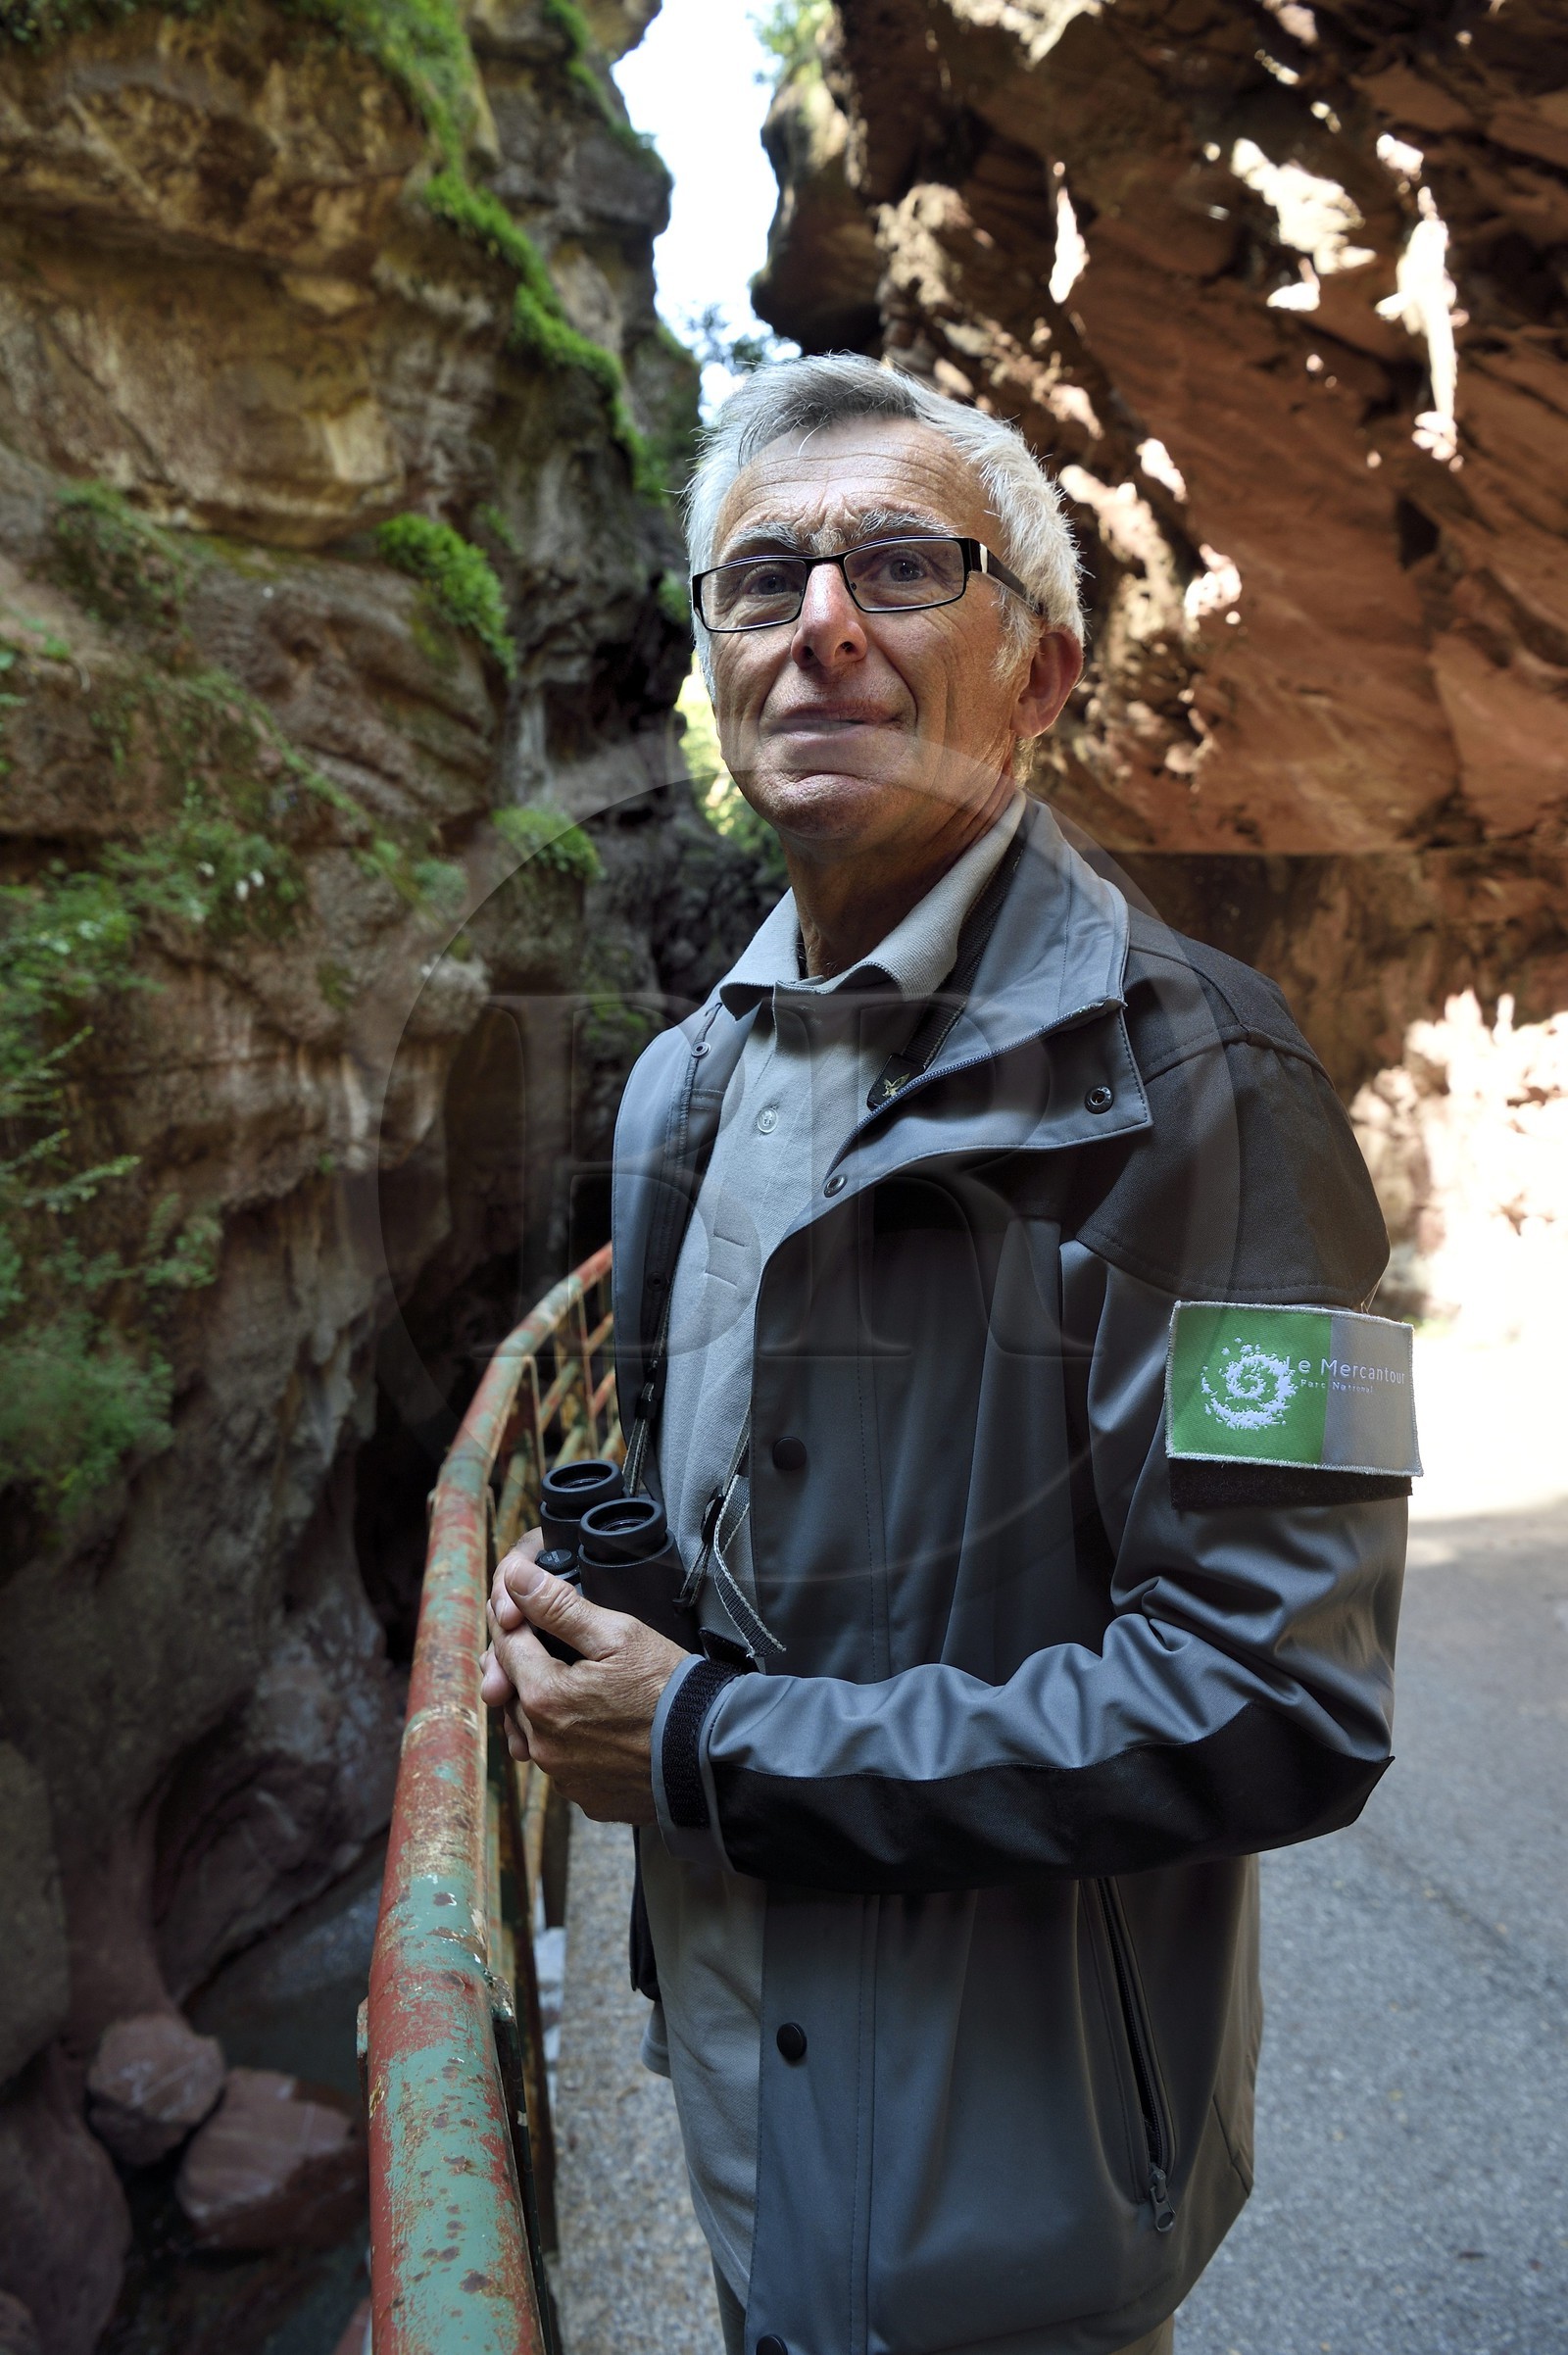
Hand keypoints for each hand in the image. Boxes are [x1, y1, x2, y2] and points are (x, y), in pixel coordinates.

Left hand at [480, 1532, 685, 1823]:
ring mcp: (562, 1776)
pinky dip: (562, 1740)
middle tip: (540, 1639)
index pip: (506, 1644)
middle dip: (519, 1662)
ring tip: (563, 1682)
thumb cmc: (669, 1690)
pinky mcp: (583, 1797)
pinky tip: (589, 1724)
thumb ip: (558, 1606)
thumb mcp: (618, 1635)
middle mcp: (541, 1744)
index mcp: (544, 1697)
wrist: (711, 1755)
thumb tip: (515, 1578)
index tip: (519, 1601)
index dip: (510, 1617)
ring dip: (536, 1704)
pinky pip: (557, 1763)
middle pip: (511, 1690)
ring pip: (529, 1730)